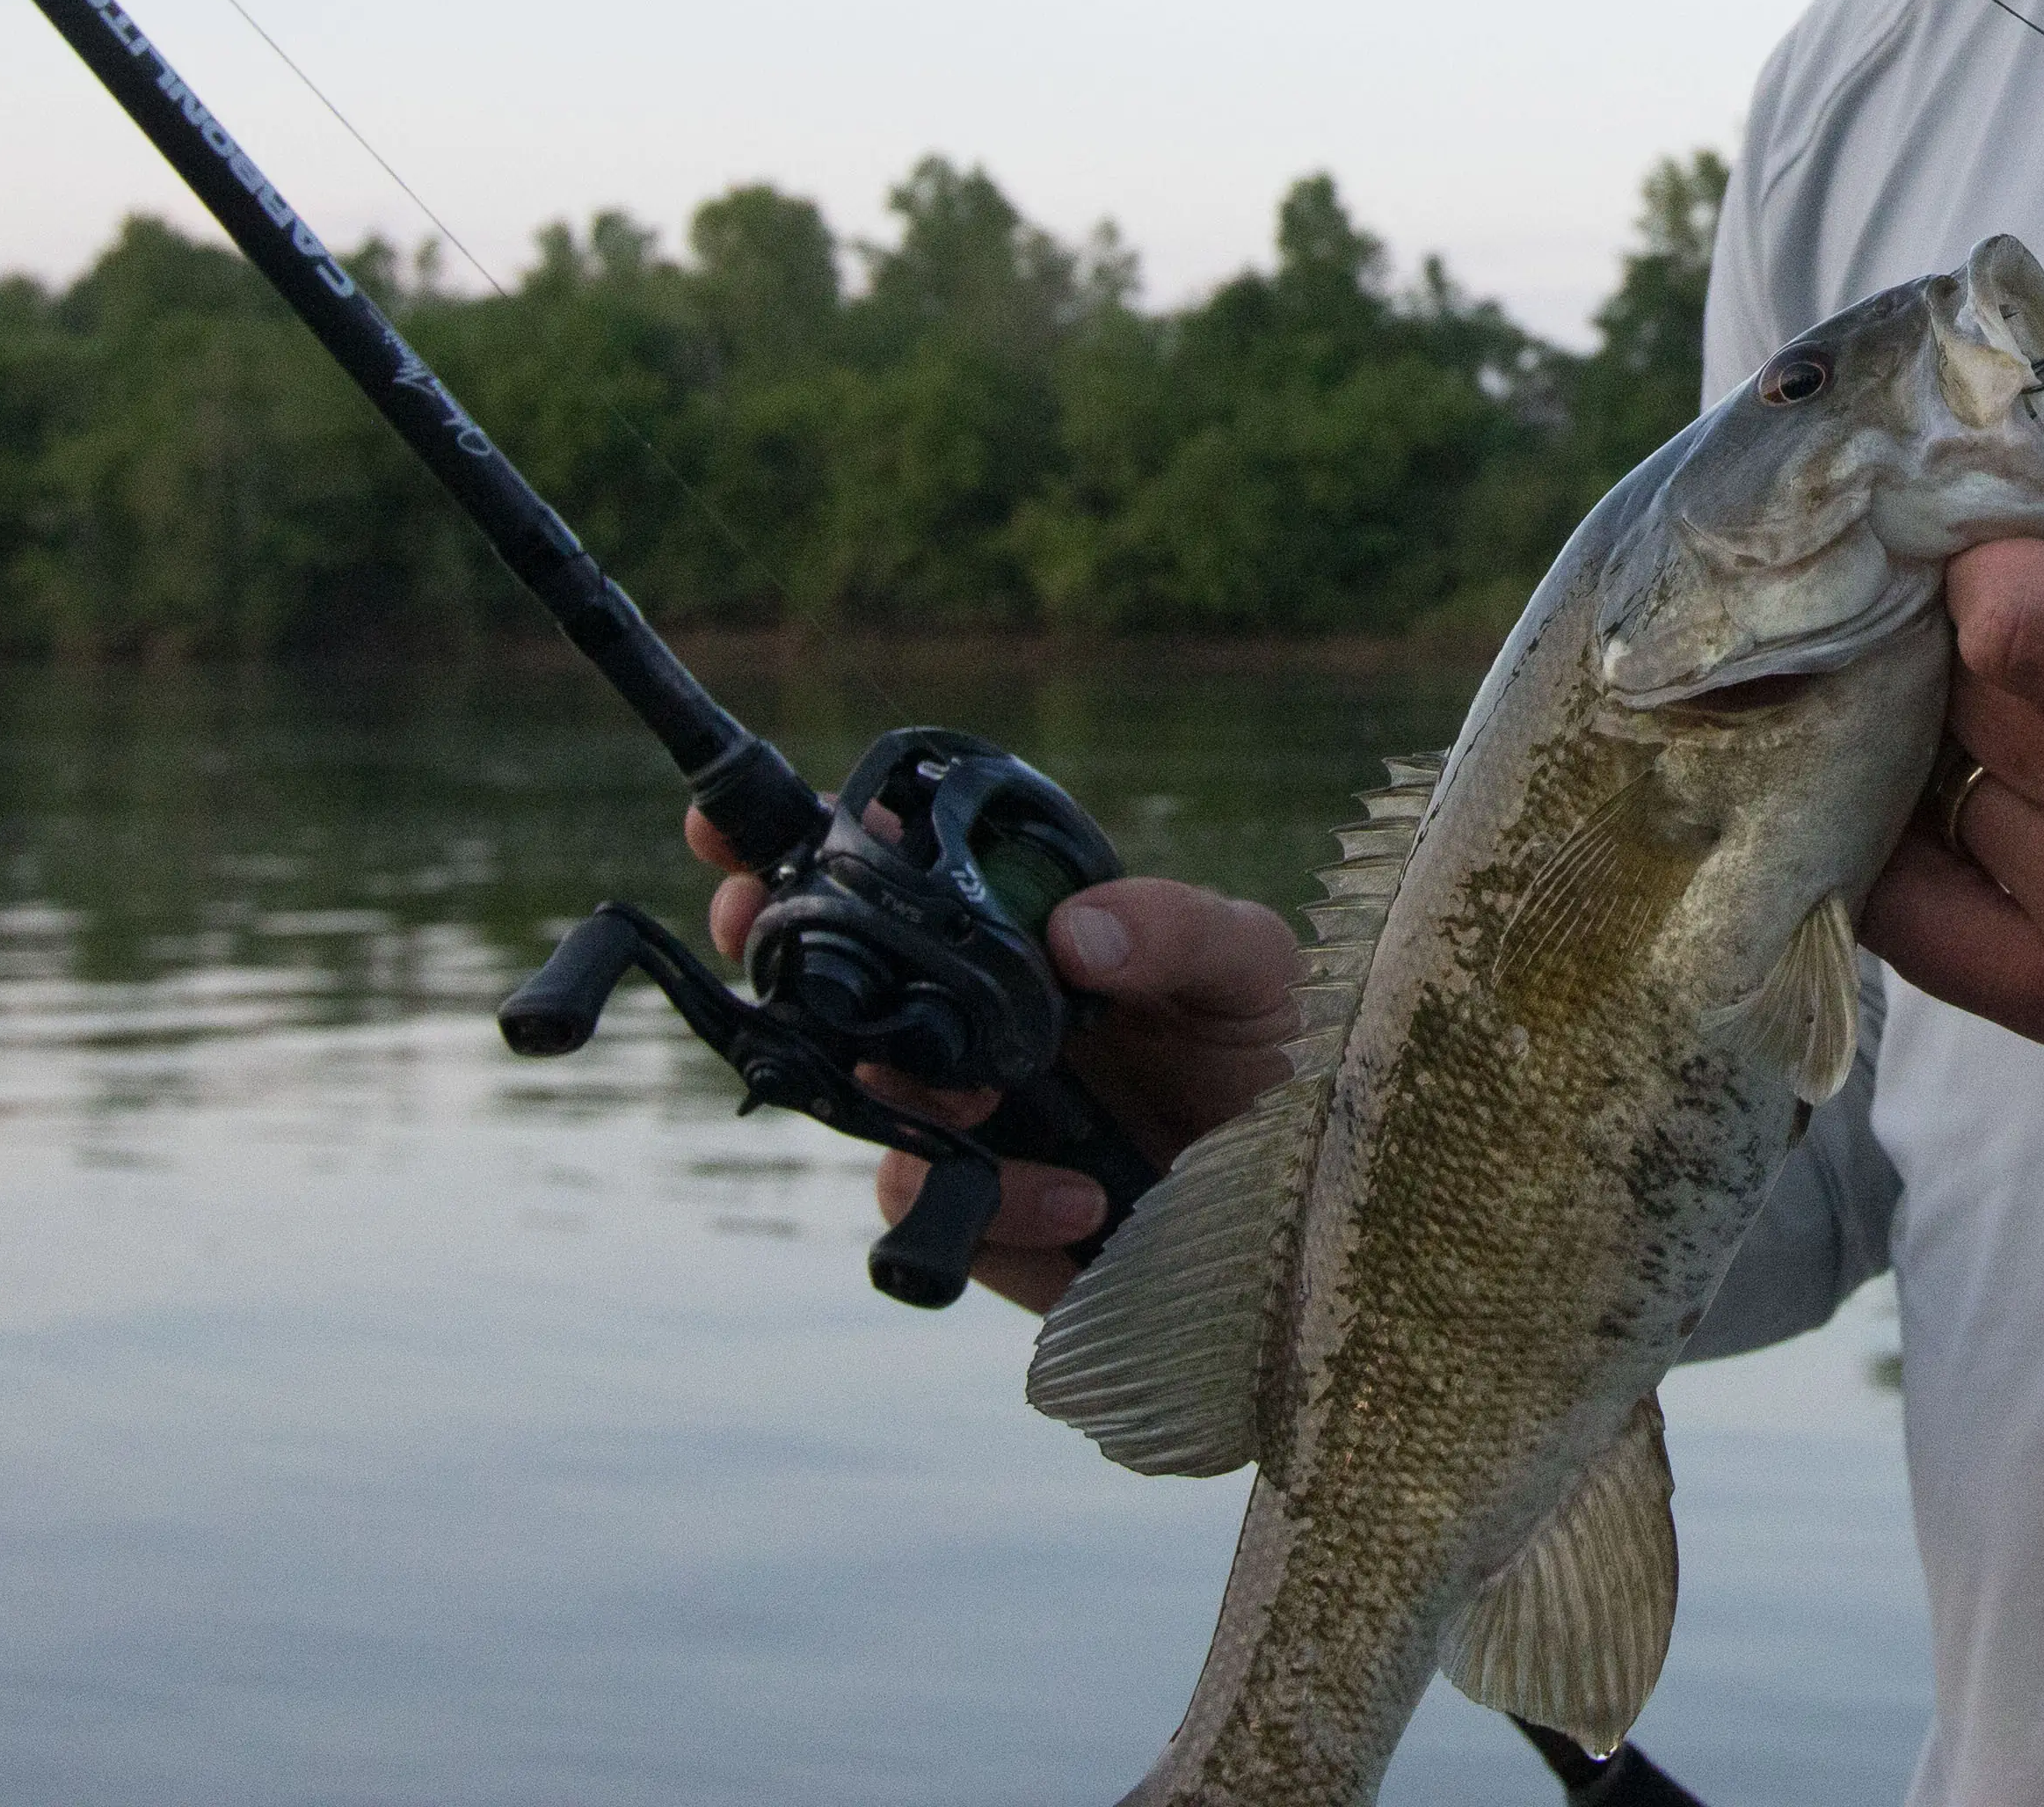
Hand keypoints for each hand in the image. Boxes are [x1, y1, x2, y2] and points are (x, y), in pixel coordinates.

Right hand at [685, 803, 1303, 1317]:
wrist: (1312, 1212)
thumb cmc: (1278, 1059)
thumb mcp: (1251, 970)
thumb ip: (1175, 929)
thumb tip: (1071, 931)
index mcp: (1025, 930)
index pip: (897, 867)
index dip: (805, 839)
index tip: (731, 827)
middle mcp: (973, 1015)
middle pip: (829, 970)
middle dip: (771, 941)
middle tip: (752, 924)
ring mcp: (964, 1117)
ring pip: (858, 1091)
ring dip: (906, 1086)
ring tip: (1002, 1099)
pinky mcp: (978, 1217)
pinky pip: (927, 1204)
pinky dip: (999, 1200)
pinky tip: (1083, 1194)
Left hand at [1867, 399, 2043, 1103]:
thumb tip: (2039, 458)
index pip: (2022, 619)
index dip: (1991, 564)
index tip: (2027, 557)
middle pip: (1970, 697)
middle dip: (1974, 645)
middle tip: (2040, 640)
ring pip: (1936, 792)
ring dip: (1958, 746)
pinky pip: (1909, 922)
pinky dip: (1906, 850)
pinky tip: (1957, 807)